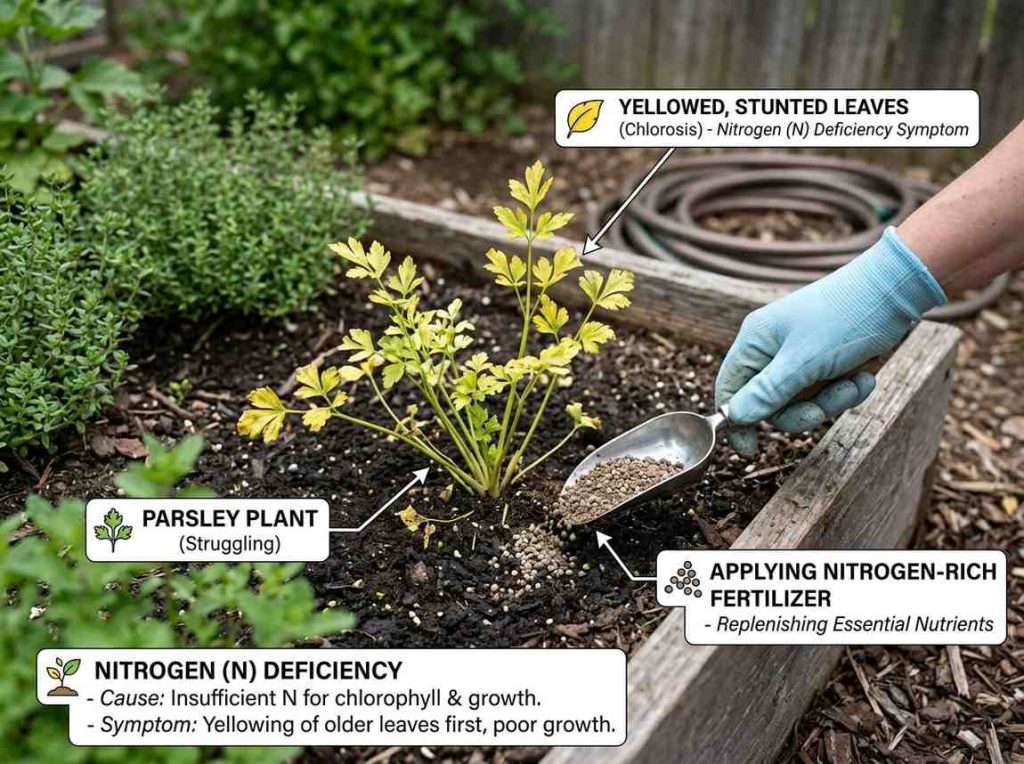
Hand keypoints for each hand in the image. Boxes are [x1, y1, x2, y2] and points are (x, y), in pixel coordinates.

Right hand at [715, 227, 946, 455]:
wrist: (897, 290)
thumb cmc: (845, 317)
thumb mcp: (804, 362)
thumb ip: (767, 393)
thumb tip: (734, 417)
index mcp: (756, 341)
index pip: (729, 388)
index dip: (736, 421)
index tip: (749, 449)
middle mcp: (773, 348)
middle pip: (771, 403)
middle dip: (803, 411)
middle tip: (824, 409)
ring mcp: (801, 354)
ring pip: (803, 401)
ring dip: (832, 400)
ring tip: (855, 382)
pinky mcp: (827, 359)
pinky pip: (827, 391)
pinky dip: (847, 389)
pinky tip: (866, 375)